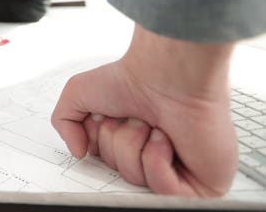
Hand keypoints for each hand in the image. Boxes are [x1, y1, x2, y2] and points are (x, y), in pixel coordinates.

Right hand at [51, 24, 236, 196]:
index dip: (99, 142)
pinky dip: (156, 161)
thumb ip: (63, 122)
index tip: (104, 117)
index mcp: (131, 136)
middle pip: (118, 172)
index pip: (105, 161)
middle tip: (131, 117)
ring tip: (151, 124)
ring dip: (135, 147)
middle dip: (117, 142)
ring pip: (137, 180)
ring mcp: (180, 168)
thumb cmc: (132, 78)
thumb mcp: (78, 93)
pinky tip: (165, 138)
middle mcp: (154, 151)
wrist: (167, 73)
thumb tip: (78, 152)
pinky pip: (164, 191)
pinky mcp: (202, 183)